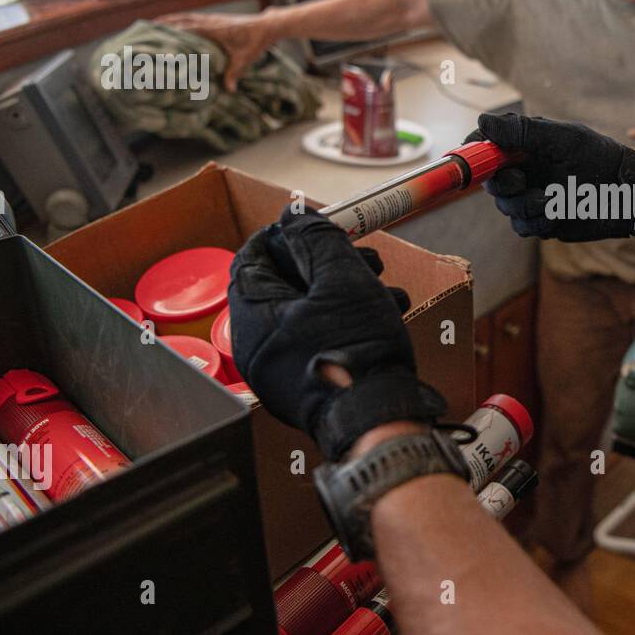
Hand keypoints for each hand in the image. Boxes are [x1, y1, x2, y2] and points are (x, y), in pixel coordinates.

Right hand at [159, 11, 274, 91]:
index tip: (156, 34)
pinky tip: (173, 22)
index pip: (189, 28)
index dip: (172, 31)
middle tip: (146, 27)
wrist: (265, 27)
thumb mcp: (245, 59)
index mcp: (214, 29)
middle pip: (182, 20)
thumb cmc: (255, 43)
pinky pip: (193, 17)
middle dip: (164, 23)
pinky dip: (181, 19)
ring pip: (186, 16)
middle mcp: (210, 21)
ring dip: (170, 19)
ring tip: (153, 23)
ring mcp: (211, 18)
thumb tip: (229, 90)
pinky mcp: (213, 19)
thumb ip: (235, 73)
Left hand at [227, 207, 443, 460]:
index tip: (313, 224)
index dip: (283, 235)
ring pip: (307, 313)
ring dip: (344, 290)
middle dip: (325, 263)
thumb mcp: (342, 280)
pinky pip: (318, 340)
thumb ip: (317, 240)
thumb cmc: (357, 351)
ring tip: (382, 284)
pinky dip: (345, 321)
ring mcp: (281, 372)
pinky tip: (382, 315)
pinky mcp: (306, 387)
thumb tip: (295, 215)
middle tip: (360, 254)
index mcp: (253, 319)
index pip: (251, 260)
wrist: (380, 419)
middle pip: (284, 286)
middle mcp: (258, 348)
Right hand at [468, 112, 634, 241]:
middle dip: (502, 184)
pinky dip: (538, 221)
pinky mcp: (541, 220)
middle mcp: (524, 170)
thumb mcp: (561, 139)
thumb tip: (483, 122)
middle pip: (489, 182)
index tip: (473, 159)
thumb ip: (522, 132)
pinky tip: (559, 213)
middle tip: (521, 182)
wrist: (626, 194)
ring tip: (555, 199)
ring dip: (527, 205)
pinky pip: (523, 226)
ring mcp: (531, 196)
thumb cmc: (599, 158)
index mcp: (525, 146)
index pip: (486, 147)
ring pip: (506, 207)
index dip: (474, 154)